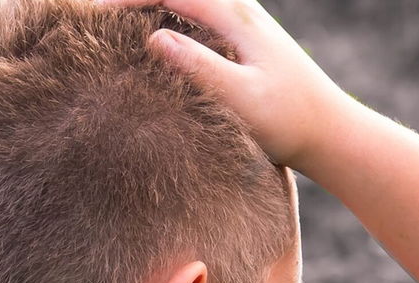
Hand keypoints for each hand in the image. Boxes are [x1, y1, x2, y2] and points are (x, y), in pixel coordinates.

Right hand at [95, 0, 353, 169]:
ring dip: (146, 7)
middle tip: (87, 19)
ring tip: (106, 28)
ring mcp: (240, 22)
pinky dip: (163, 21)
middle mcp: (238, 9)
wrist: (332, 133)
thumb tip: (153, 38)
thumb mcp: (242, 99)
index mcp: (235, 16)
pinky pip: (191, 17)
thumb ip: (199, 68)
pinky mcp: (240, 40)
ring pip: (182, 1)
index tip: (88, 15)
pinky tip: (144, 46)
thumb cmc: (291, 122)